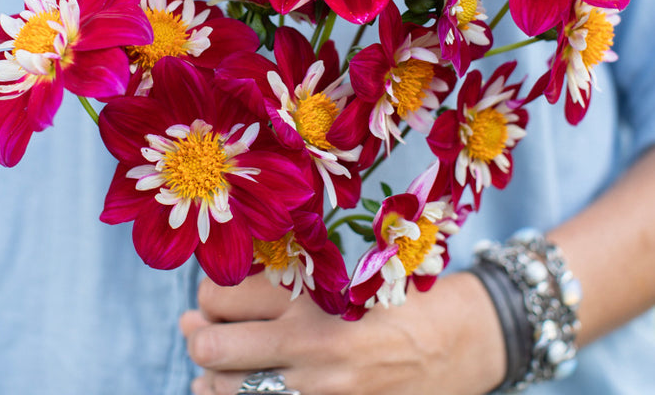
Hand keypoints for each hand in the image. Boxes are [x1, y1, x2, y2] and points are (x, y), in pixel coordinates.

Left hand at [180, 270, 504, 394]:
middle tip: (198, 328)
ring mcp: (317, 388)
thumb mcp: (342, 271)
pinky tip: (239, 388)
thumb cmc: (395, 295)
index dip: (208, 293)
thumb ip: (287, 275)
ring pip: (226, 388)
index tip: (214, 294)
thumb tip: (220, 291)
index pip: (221, 294)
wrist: (456, 342)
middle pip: (212, 344)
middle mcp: (306, 342)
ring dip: (210, 374)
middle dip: (197, 335)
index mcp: (309, 293)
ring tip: (213, 364)